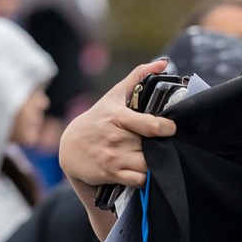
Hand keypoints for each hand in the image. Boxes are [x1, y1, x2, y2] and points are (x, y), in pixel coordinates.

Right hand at [59, 60, 176, 191]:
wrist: (70, 148)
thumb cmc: (97, 119)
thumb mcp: (113, 96)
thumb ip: (138, 77)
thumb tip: (164, 62)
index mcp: (118, 117)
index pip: (151, 125)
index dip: (167, 128)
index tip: (171, 129)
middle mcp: (116, 138)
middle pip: (152, 147)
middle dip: (162, 147)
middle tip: (164, 144)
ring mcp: (113, 158)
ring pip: (148, 165)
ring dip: (156, 163)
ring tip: (155, 156)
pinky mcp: (111, 174)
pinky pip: (139, 180)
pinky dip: (145, 177)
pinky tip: (144, 169)